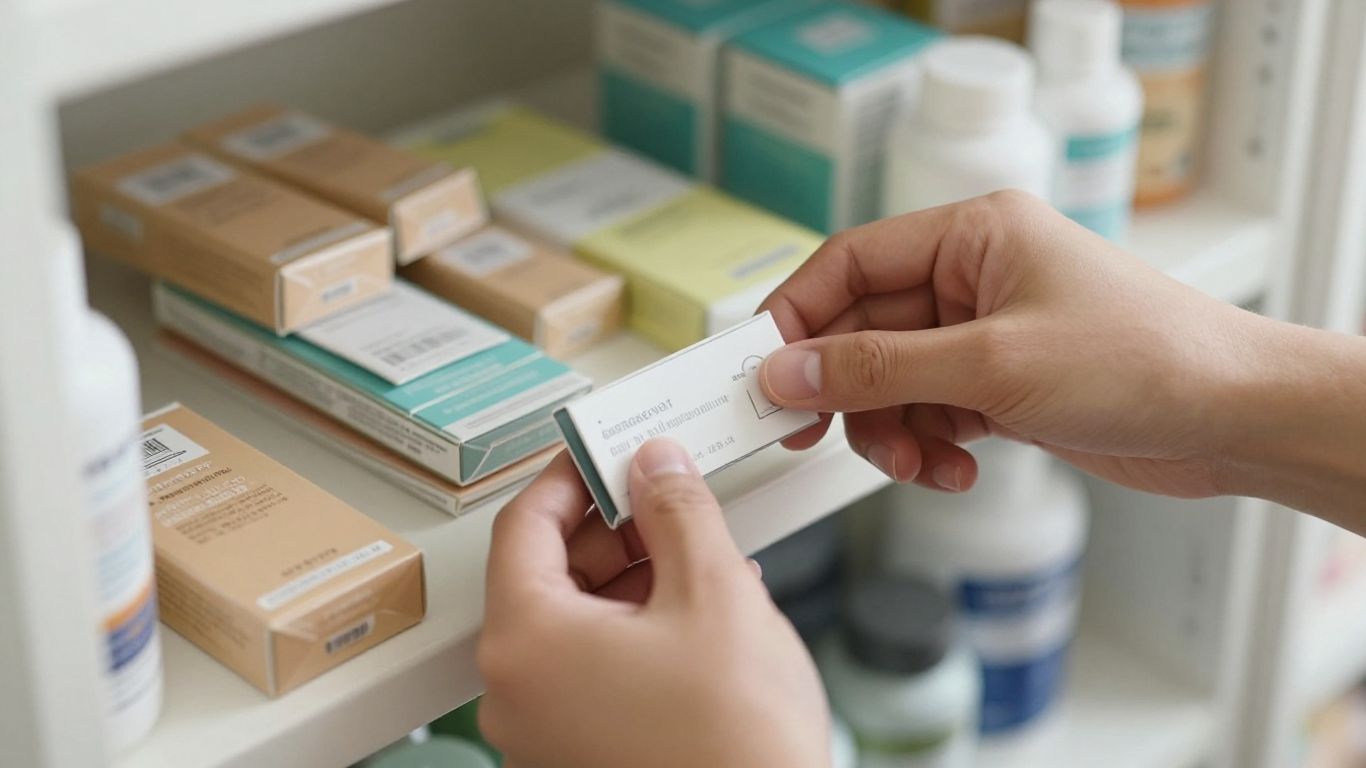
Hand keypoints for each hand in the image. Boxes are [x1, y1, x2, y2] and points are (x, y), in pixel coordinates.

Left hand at [478, 442, 829, 767]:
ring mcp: (544, 734)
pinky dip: (634, 632)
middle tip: (663, 498)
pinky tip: (694, 615)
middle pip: (546, 575)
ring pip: (573, 624)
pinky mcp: (579, 756)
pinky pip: (591, 671)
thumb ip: (677, 511)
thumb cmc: (735, 746)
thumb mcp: (714, 594)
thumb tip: (657, 466)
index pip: (522, 525)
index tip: (605, 452)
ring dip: (631, 580)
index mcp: (527, 643)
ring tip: (697, 557)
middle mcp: (517, 694)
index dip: (570, 476)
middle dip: (611, 530)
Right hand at [756, 190, 1274, 499]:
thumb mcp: (990, 364)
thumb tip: (788, 370)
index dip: (797, 318)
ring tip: (920, 463)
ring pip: (892, 383)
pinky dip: (930, 448)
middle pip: (864, 331)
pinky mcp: (1002, 386)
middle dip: (848, 393)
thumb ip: (878, 369)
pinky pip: (930, 414)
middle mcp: (974, 277)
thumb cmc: (1142, 359)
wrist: (1234, 419)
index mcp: (971, 234)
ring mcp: (986, 334)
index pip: (849, 263)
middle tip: (812, 436)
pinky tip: (959, 469)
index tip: (764, 372)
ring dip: (891, 432)